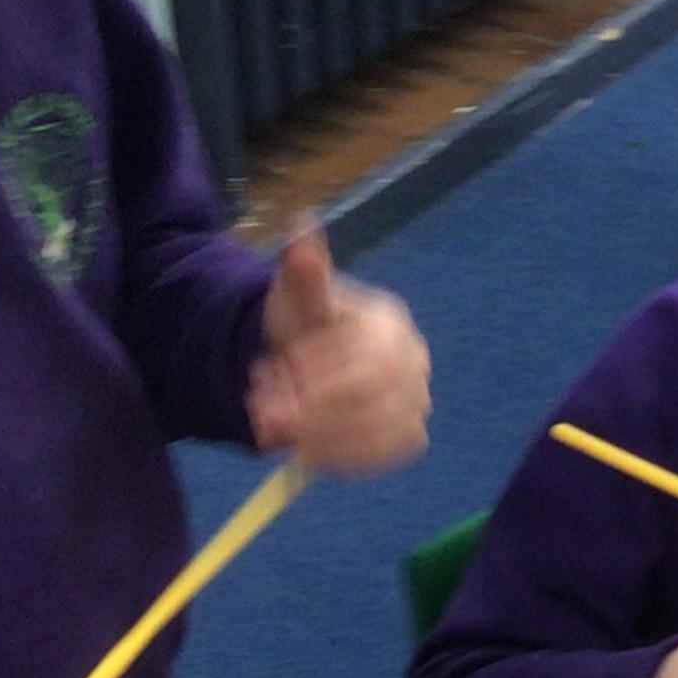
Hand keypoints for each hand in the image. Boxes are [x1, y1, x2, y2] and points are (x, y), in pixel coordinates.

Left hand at [251, 224, 430, 475]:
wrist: (307, 357)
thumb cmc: (303, 323)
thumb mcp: (296, 294)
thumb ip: (303, 268)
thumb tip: (302, 222)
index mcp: (391, 324)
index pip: (366, 363)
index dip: (315, 379)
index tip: (267, 378)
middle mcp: (416, 362)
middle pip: (373, 401)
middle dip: (311, 411)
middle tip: (260, 410)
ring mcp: (417, 402)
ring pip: (376, 433)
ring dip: (317, 436)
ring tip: (273, 425)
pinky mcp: (408, 436)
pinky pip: (381, 455)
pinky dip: (338, 456)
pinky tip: (301, 445)